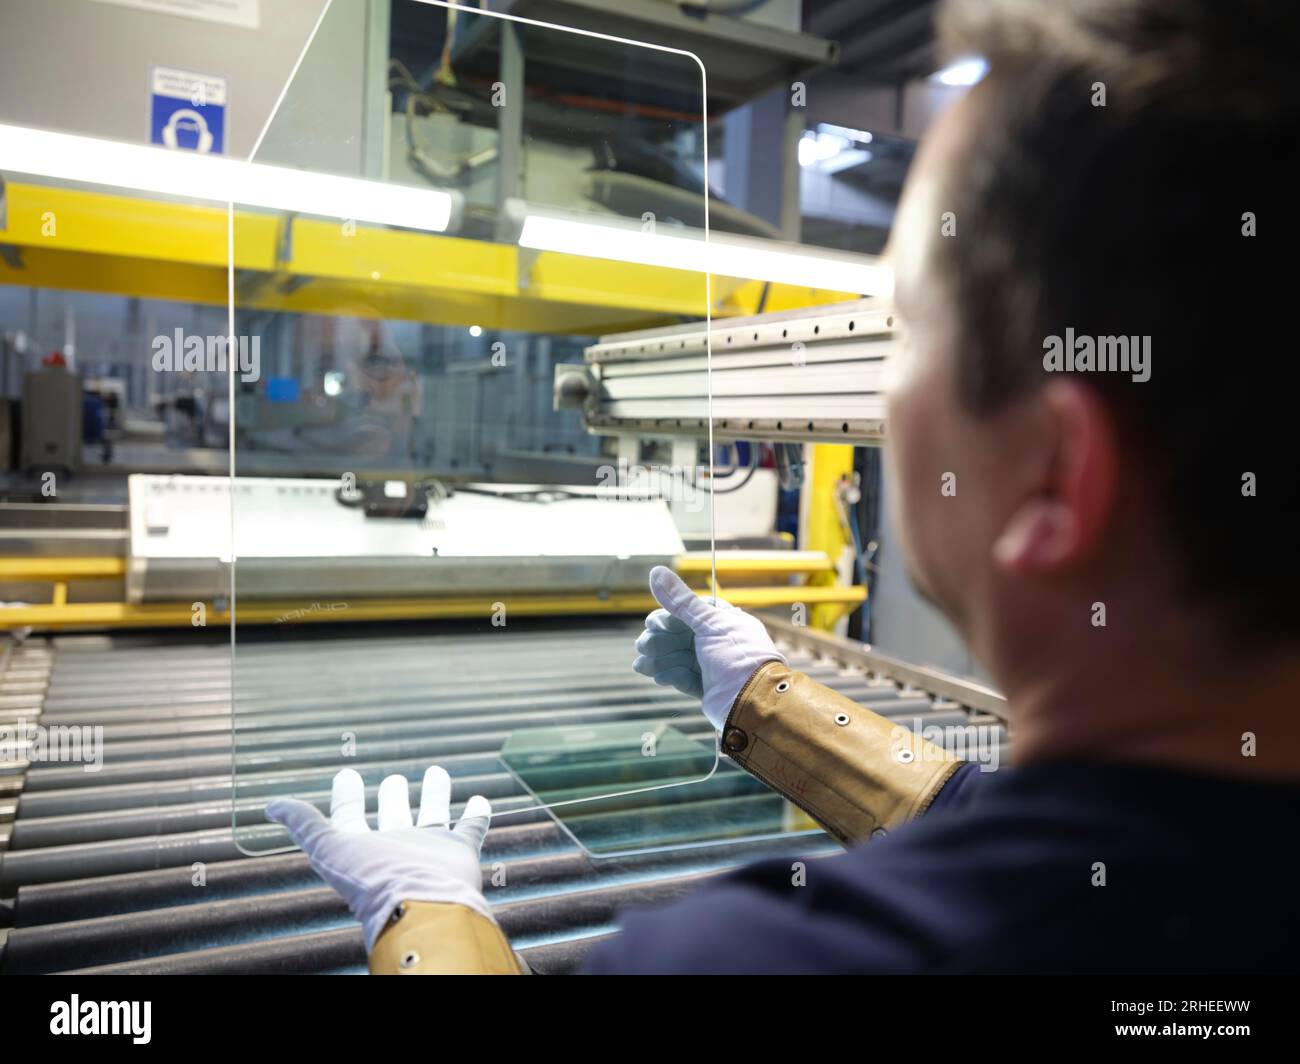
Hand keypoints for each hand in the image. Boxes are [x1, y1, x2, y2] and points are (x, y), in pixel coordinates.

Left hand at [266, 765, 492, 951]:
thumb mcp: (328, 846)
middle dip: (392, 797)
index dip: (346, 797)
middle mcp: (396, 848)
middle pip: (393, 817)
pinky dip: (476, 814)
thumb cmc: (374, 880)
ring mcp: (429, 849)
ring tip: (436, 773)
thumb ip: (303, 824)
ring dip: (434, 796)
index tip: (346, 774)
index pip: (349, 817)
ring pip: (432, 816)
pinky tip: (479, 799)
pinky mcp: (459, 851)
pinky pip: (470, 829)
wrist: (424, 905)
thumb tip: (269, 805)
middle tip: (393, 778)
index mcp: (363, 849)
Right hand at [632, 565, 784, 730]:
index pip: (689, 613)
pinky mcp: (707, 687)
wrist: (753, 701)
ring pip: (678, 657)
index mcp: (723, 621)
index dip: (668, 618)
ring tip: (643, 665)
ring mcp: (712, 665)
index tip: (653, 624)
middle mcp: (717, 641)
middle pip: (679, 637)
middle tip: (643, 647)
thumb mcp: (709, 623)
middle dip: (659, 642)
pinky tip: (658, 677)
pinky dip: (670, 676)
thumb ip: (680, 601)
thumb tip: (656, 571)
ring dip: (659, 660)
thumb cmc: (738, 656)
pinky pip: (683, 678)